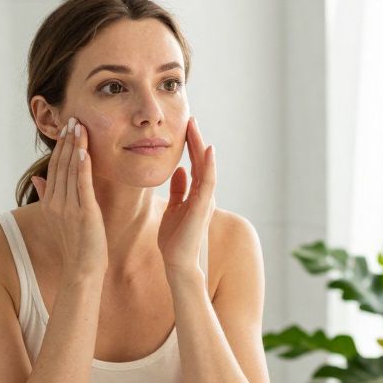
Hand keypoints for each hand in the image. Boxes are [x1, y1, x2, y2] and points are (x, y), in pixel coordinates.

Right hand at [33, 118, 106, 281]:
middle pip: (61, 165)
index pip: (54, 168)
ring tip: (79, 126)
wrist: (82, 271)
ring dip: (75, 147)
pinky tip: (84, 149)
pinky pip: (82, 185)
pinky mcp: (84, 213)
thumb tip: (37, 177)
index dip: (60, 147)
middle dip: (67, 141)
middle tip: (73, 118)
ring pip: (71, 171)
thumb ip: (47, 197)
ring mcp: (68, 208)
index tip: (66, 128)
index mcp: (50, 203)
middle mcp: (56, 203)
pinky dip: (83, 166)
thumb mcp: (58, 219)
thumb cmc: (75, 247)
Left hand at [158, 118, 215, 281]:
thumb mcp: (174, 209)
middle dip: (196, 140)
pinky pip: (208, 182)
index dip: (191, 146)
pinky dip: (208, 165)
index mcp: (196, 195)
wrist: (178, 263)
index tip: (186, 128)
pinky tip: (207, 150)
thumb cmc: (175, 240)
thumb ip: (178, 190)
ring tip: (195, 127)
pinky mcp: (202, 207)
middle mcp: (204, 195)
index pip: (195, 164)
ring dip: (201, 146)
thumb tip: (180, 171)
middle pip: (201, 162)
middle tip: (191, 119)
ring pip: (205, 167)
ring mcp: (205, 200)